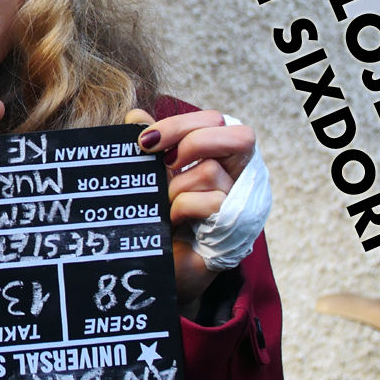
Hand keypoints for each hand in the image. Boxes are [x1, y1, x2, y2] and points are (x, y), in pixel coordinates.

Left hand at [125, 107, 257, 307]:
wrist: (164, 265)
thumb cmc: (163, 216)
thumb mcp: (155, 175)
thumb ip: (150, 145)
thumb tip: (135, 114)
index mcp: (222, 154)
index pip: (214, 120)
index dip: (180, 123)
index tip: (145, 141)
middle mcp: (241, 173)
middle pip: (239, 135)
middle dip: (192, 142)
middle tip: (165, 161)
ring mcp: (243, 200)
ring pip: (212, 170)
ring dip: (177, 186)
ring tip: (167, 205)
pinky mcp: (238, 227)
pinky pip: (210, 201)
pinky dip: (183, 208)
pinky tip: (175, 221)